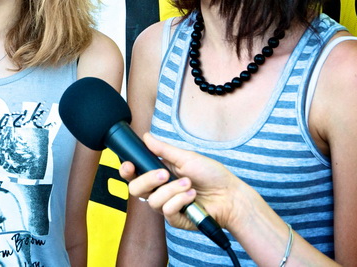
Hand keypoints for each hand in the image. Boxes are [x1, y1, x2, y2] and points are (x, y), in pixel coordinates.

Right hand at [118, 133, 246, 231]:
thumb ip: (163, 150)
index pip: (134, 174)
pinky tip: (192, 196)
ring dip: (172, 190)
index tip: (129, 165)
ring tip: (189, 184)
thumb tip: (146, 136)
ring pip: (152, 200)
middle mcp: (160, 190)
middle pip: (135, 189)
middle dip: (148, 180)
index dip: (127, 170)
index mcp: (159, 173)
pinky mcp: (175, 219)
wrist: (230, 195)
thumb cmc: (211, 175)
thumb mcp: (187, 157)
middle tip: (164, 173)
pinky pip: (167, 210)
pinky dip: (180, 200)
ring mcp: (167, 205)